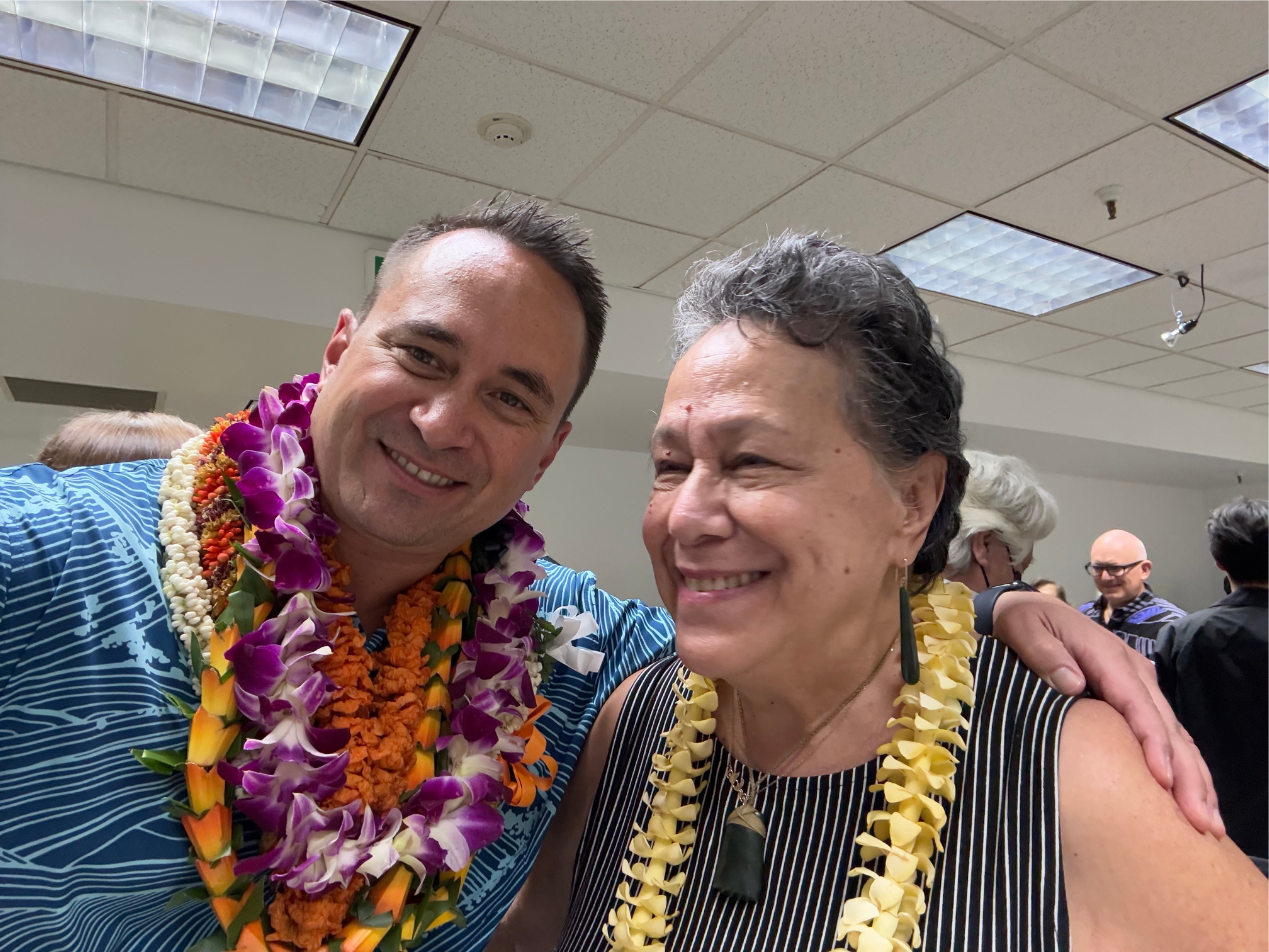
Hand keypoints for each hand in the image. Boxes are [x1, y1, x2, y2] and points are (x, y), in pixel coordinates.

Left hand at [991, 590, 1223, 837]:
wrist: (1030, 608)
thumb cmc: (1025, 621)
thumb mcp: (1023, 627)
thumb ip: (1044, 653)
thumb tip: (1072, 683)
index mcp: (1108, 655)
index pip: (1136, 703)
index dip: (1152, 741)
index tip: (1162, 778)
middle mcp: (1133, 671)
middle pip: (1167, 725)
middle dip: (1187, 773)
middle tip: (1201, 820)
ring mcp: (1140, 684)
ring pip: (1176, 734)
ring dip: (1194, 777)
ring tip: (1209, 822)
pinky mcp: (1137, 697)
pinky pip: (1167, 733)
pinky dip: (1183, 765)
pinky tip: (1195, 796)